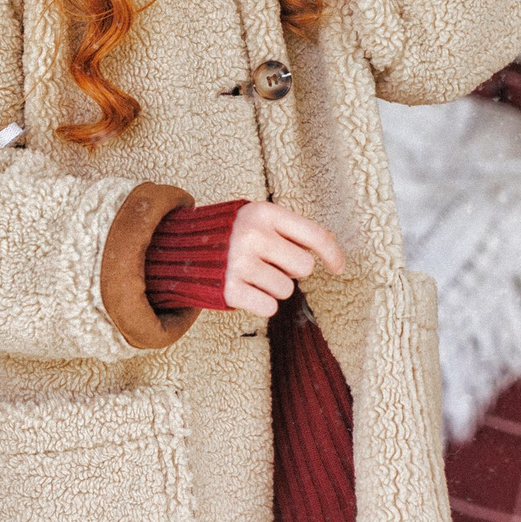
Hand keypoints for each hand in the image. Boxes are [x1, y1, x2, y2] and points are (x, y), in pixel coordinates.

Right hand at [224, 200, 343, 318]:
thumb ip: (291, 229)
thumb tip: (332, 248)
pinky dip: (262, 303)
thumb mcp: (258, 218)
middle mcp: (252, 235)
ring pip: (287, 290)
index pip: (314, 234)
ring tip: (254, 274)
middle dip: (292, 269)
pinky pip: (270, 308)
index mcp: (264, 213)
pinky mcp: (229, 289)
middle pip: (305, 267)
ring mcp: (239, 263)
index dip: (332, 253)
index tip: (339, 268)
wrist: (181, 248)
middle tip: (271, 262)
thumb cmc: (232, 234)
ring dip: (274, 287)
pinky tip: (247, 289)